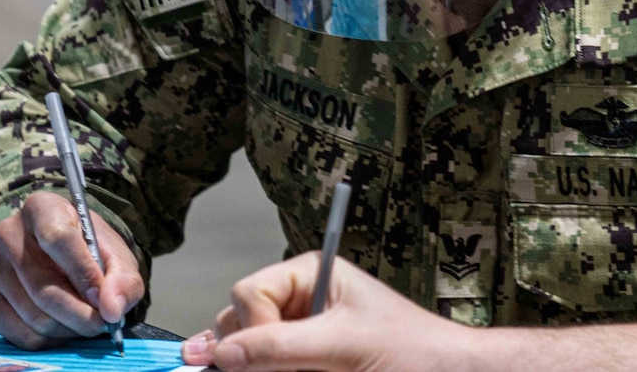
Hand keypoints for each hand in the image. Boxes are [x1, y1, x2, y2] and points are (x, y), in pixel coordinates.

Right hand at [0, 190, 144, 349]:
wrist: (62, 257)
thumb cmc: (90, 252)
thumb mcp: (116, 257)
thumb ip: (123, 279)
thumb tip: (112, 308)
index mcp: (42, 207)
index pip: (58, 238)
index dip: (83, 273)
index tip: (103, 299)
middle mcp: (9, 232)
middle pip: (43, 285)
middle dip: (79, 313)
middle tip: (101, 323)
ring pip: (32, 313)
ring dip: (66, 328)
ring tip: (85, 323)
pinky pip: (14, 332)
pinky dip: (45, 340)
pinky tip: (62, 330)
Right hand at [181, 253, 470, 371]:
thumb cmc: (412, 349)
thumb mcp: (344, 344)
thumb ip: (282, 346)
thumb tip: (224, 353)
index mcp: (311, 274)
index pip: (249, 292)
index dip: (253, 325)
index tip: (270, 354)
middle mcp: (299, 302)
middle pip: (239, 322)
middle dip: (248, 350)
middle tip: (275, 369)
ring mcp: (299, 336)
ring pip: (247, 353)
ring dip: (256, 366)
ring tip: (284, 371)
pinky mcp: (304, 364)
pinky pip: (268, 367)